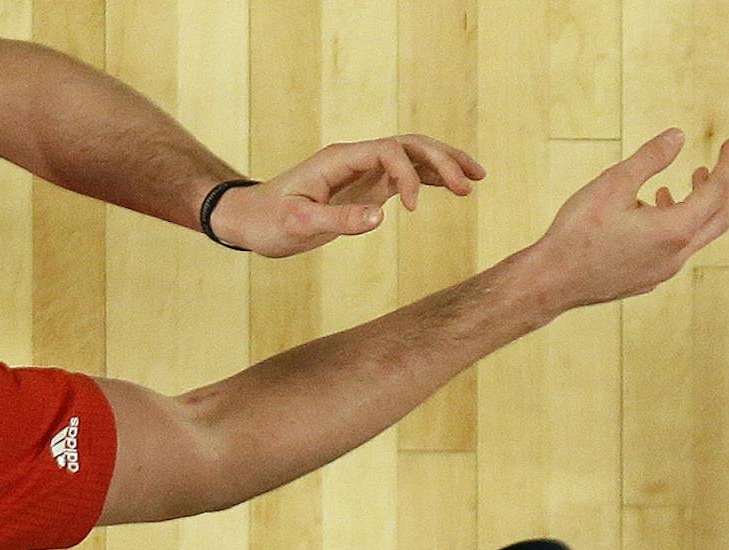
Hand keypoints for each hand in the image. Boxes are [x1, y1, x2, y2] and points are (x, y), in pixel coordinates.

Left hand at [211, 135, 486, 256]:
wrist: (251, 220)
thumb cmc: (269, 221)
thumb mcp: (298, 224)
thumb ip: (338, 220)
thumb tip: (381, 219)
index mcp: (339, 159)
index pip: (388, 151)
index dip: (408, 175)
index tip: (412, 211)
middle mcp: (356, 159)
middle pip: (409, 145)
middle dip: (442, 160)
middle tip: (471, 184)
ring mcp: (363, 171)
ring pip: (412, 157)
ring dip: (445, 165)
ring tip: (477, 179)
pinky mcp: (367, 187)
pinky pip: (406, 175)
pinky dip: (431, 180)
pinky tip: (455, 189)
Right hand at [518, 130, 728, 312]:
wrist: (551, 282)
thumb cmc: (578, 233)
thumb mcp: (614, 184)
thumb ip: (650, 158)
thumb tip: (678, 135)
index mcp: (674, 230)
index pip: (719, 192)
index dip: (728, 164)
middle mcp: (676, 256)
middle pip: (719, 218)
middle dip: (722, 187)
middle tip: (715, 164)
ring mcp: (662, 272)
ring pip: (696, 236)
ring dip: (696, 207)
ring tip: (676, 185)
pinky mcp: (646, 280)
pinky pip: (675, 250)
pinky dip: (676, 225)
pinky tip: (648, 212)